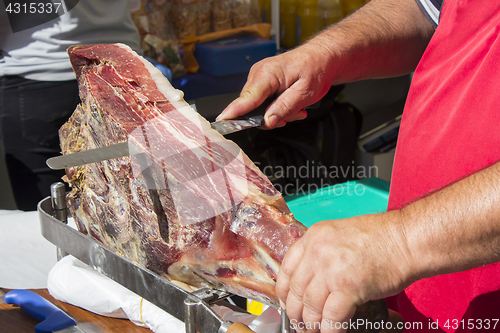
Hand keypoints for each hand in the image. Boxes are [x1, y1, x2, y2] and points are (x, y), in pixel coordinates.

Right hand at [217, 42, 335, 128]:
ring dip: (277, 112)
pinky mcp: (262, 81)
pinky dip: (276, 106)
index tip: (222, 122)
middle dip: (271, 117)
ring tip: (296, 107)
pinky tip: (290, 103)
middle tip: (294, 113)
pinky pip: (263, 101)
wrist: (322, 56)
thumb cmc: (316, 69)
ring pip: (258, 107)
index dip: (233, 113)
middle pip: (252, 108)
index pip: (245, 99)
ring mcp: (259, 77)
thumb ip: (285, 108)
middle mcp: (259, 74)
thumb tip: (268, 122)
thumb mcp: (305, 93)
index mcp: (267, 74)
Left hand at [276, 212, 414, 331]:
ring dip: (312, 324)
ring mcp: (331, 269)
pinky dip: (330, 330)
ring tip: (315, 331)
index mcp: (314, 236)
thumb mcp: (340, 235)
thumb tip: (312, 277)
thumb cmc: (381, 237)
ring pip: (310, 306)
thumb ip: (322, 252)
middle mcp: (317, 251)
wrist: (406, 239)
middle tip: (300, 322)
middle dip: (296, 311)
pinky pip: (331, 317)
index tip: (287, 301)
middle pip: (295, 289)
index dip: (284, 290)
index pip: (286, 267)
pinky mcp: (348, 287)